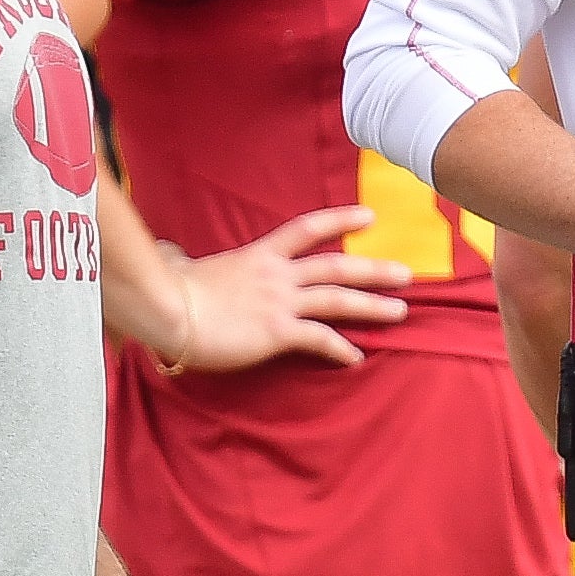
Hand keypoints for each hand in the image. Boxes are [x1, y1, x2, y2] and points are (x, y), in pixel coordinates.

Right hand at [157, 203, 409, 373]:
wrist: (168, 310)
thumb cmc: (170, 292)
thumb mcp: (186, 267)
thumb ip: (191, 260)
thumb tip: (173, 255)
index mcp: (259, 255)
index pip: (307, 229)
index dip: (340, 220)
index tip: (369, 217)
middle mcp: (276, 275)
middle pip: (336, 266)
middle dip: (374, 269)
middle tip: (407, 273)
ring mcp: (279, 302)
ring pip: (338, 299)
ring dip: (372, 306)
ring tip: (400, 311)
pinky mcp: (277, 331)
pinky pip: (319, 339)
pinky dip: (340, 349)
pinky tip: (356, 358)